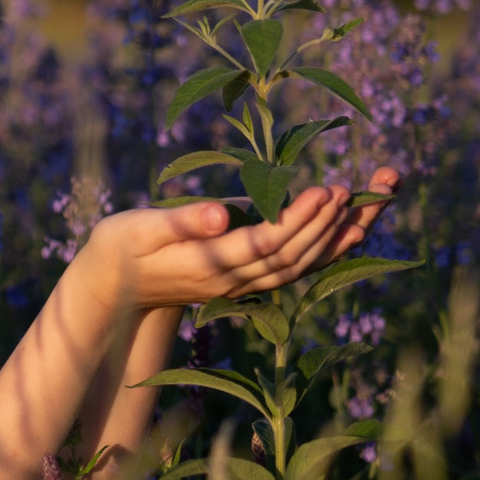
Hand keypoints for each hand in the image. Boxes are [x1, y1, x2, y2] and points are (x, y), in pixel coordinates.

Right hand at [71, 169, 399, 313]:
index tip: (326, 192)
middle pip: (291, 257)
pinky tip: (349, 233)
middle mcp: (232, 281)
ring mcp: (241, 286)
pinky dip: (325, 253)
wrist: (114, 289)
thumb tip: (220, 216)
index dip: (299, 220)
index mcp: (208, 266)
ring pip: (299, 266)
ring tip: (366, 208)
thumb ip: (180, 223)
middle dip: (325, 225)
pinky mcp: (245, 281)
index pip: (265, 244)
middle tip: (352, 190)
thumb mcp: (138, 229)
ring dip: (334, 239)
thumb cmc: (120, 248)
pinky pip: (293, 269)